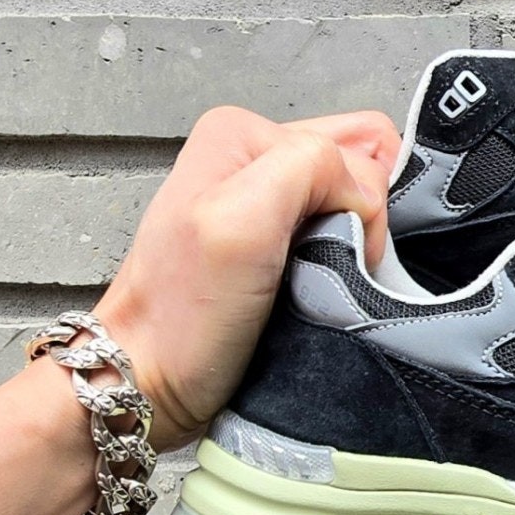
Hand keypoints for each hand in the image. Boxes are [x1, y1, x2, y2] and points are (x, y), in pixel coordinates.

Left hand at [94, 106, 399, 450]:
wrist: (149, 380)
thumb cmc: (182, 316)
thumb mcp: (242, 217)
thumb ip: (311, 167)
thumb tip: (364, 191)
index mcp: (246, 134)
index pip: (362, 144)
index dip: (364, 203)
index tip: (333, 250)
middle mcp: (258, 159)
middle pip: (364, 170)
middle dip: (362, 221)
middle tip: (325, 264)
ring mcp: (270, 203)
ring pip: (359, 208)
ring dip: (356, 249)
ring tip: (316, 281)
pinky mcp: (279, 245)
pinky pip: (346, 241)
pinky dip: (347, 268)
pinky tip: (317, 290)